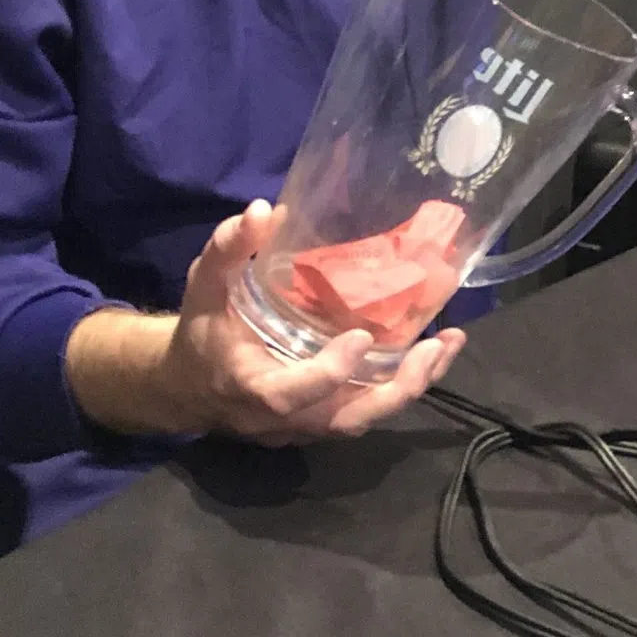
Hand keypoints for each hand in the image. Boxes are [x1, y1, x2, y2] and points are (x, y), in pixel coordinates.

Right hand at [66, 200, 463, 443]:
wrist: (188, 386)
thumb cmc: (202, 332)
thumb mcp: (205, 288)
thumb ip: (228, 251)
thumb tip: (264, 210)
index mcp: (250, 388)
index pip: (289, 394)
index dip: (327, 374)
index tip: (358, 338)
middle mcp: (283, 418)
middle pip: (347, 420)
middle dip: (396, 390)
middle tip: (434, 348)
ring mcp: (306, 426)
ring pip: (365, 419)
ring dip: (411, 386)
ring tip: (448, 344)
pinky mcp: (322, 421)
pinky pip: (366, 411)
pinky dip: (402, 385)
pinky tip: (433, 352)